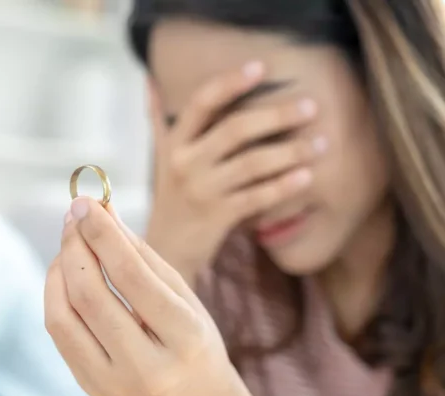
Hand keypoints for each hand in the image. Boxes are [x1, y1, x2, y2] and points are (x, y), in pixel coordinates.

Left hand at [45, 197, 277, 395]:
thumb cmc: (196, 344)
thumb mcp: (184, 298)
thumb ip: (143, 256)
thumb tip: (103, 214)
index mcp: (183, 339)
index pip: (132, 278)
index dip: (103, 235)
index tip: (85, 203)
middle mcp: (146, 368)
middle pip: (90, 296)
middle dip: (75, 247)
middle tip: (73, 217)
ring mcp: (112, 384)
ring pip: (63, 316)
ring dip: (59, 270)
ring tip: (70, 244)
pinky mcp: (90, 388)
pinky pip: (60, 333)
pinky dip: (56, 296)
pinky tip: (66, 274)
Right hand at [146, 62, 324, 280]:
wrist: (164, 250)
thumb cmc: (170, 199)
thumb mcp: (160, 158)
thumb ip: (159, 120)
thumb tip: (150, 81)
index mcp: (174, 143)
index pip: (201, 102)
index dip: (230, 82)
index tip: (262, 67)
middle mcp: (184, 163)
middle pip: (236, 129)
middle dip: (277, 115)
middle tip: (311, 106)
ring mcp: (201, 191)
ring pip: (252, 163)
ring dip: (290, 151)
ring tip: (321, 142)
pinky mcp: (216, 217)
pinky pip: (257, 197)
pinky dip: (283, 186)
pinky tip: (307, 176)